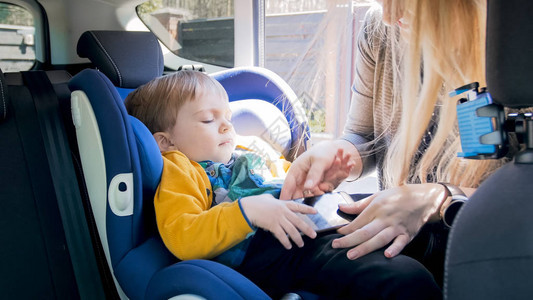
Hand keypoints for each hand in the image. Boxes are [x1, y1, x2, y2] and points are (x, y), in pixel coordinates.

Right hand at [240, 194, 317, 248]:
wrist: (248, 208)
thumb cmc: (256, 202)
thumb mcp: (268, 198)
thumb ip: (274, 200)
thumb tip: (275, 200)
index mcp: (283, 204)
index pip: (298, 206)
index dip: (307, 209)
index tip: (315, 212)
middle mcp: (283, 211)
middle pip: (298, 221)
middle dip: (307, 229)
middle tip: (314, 236)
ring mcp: (278, 218)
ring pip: (291, 230)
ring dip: (297, 238)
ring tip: (301, 245)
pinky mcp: (272, 225)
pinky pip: (281, 235)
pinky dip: (286, 242)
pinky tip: (288, 246)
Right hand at [280, 140, 355, 199]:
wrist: (335, 149)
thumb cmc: (324, 151)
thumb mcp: (320, 161)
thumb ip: (314, 174)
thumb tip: (308, 187)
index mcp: (296, 169)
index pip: (287, 185)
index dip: (284, 196)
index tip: (283, 205)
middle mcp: (300, 177)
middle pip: (295, 193)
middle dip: (302, 198)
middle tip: (308, 201)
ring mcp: (307, 181)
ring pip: (305, 194)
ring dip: (312, 195)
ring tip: (320, 191)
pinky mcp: (314, 184)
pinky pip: (314, 193)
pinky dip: (319, 193)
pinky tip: (323, 190)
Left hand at [331, 183, 445, 258]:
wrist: (424, 198)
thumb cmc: (398, 196)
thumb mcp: (377, 196)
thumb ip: (359, 205)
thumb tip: (341, 207)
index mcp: (376, 207)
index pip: (358, 221)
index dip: (346, 229)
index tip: (337, 235)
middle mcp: (385, 218)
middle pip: (365, 232)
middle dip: (349, 240)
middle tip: (336, 246)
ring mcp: (396, 227)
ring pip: (379, 239)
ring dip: (365, 248)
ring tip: (351, 255)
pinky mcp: (408, 234)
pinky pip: (400, 243)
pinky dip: (395, 249)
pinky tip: (386, 255)